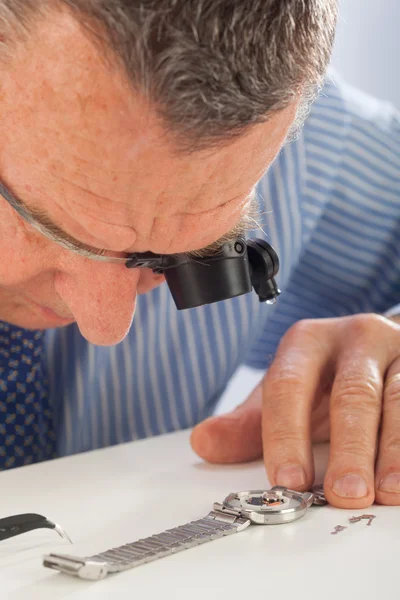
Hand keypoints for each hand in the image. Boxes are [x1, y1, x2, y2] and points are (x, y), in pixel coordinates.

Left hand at [191, 313, 399, 507]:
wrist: (378, 348)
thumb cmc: (327, 376)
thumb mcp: (286, 393)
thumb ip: (248, 424)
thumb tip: (203, 443)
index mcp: (308, 342)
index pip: (289, 384)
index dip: (286, 434)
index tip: (288, 480)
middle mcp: (355, 338)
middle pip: (352, 392)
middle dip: (349, 447)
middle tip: (344, 494)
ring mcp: (398, 351)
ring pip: (399, 398)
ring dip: (393, 450)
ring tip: (385, 492)